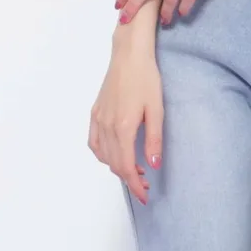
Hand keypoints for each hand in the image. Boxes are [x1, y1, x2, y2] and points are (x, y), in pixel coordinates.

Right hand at [89, 43, 162, 204]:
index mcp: (123, 128)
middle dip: (129, 180)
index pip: (126, 167)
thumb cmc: (146, 78)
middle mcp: (107, 126)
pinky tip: (113, 155)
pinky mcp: (95, 113)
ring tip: (134, 170)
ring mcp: (98, 120)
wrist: (129, 55)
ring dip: (117, 167)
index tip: (145, 196)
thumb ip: (154, 140)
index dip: (135, 186)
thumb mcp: (157, 110)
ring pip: (103, 156)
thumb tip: (154, 165)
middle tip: (145, 185)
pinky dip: (102, 154)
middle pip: (114, 165)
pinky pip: (94, 142)